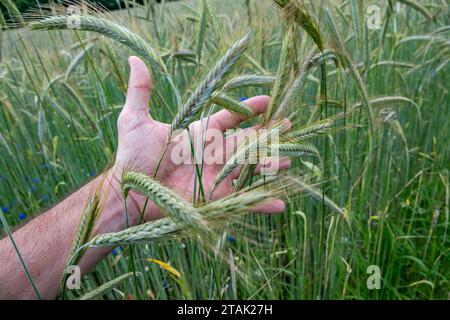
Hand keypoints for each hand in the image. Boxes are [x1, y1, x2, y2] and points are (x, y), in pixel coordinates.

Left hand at [113, 57, 290, 222]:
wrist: (128, 193)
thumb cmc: (132, 157)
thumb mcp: (136, 121)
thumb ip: (140, 91)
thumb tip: (134, 59)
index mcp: (199, 134)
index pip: (230, 118)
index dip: (248, 108)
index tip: (268, 99)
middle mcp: (212, 154)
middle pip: (246, 142)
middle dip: (268, 135)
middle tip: (289, 126)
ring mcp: (215, 177)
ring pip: (249, 169)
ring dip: (270, 166)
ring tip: (290, 161)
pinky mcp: (214, 200)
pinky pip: (241, 201)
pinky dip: (260, 203)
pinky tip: (279, 203)